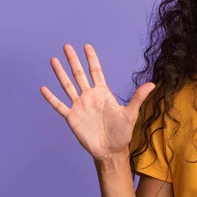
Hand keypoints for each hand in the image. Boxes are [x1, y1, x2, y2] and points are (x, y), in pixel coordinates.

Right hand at [40, 44, 155, 161]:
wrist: (111, 150)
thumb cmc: (122, 133)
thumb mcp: (131, 113)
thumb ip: (138, 97)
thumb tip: (152, 84)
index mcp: (103, 93)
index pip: (96, 72)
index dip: (91, 59)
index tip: (87, 46)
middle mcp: (90, 97)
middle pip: (79, 74)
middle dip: (73, 60)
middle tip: (66, 46)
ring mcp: (79, 106)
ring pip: (67, 86)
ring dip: (60, 73)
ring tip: (53, 60)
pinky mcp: (72, 117)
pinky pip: (59, 105)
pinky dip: (51, 97)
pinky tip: (44, 88)